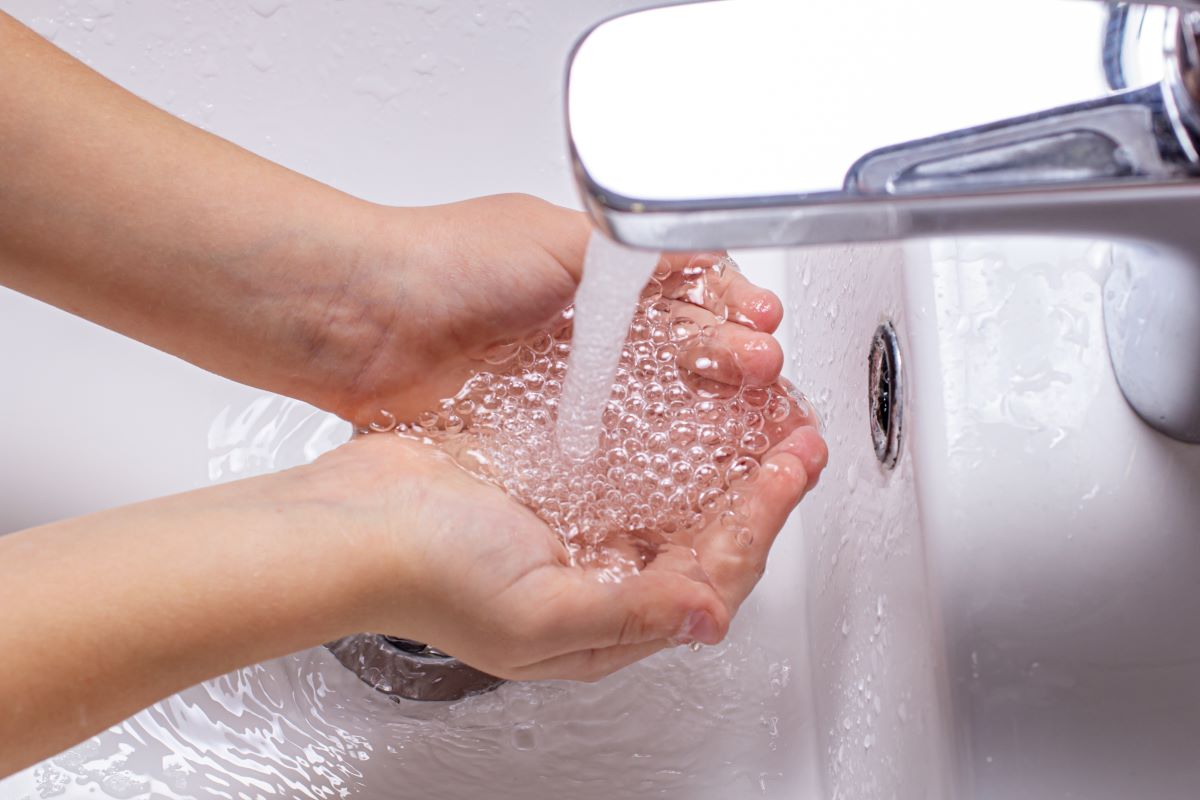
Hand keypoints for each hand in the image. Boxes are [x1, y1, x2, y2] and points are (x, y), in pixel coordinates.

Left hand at [303, 194, 788, 424]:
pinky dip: (649, 459)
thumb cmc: (445, 264)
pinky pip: (605, 453)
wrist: (362, 320)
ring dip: (704, 417)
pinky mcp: (537, 441)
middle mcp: (584, 341)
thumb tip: (703, 257)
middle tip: (767, 379)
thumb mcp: (555, 236)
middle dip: (732, 368)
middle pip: (679, 361)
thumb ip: (633, 251)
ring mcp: (562, 394)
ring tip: (748, 425)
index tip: (762, 330)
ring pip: (652, 411)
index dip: (729, 317)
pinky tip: (685, 464)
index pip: (684, 303)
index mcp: (595, 283)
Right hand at [307, 416, 826, 681]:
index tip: (794, 464)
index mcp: (604, 620)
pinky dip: (667, 431)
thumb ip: (630, 615)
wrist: (349, 524)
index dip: (763, 519)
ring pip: (674, 491)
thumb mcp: (538, 613)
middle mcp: (598, 576)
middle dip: (757, 485)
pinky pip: (629, 457)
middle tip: (796, 433)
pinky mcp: (552, 481)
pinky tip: (687, 403)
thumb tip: (708, 617)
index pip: (712, 572)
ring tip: (758, 413)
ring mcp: (576, 525)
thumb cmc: (423, 575)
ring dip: (721, 454)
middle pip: (704, 532)